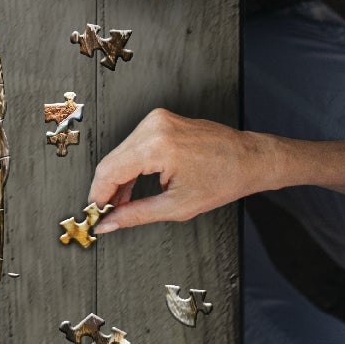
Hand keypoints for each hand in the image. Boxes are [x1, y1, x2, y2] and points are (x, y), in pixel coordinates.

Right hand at [89, 108, 274, 230]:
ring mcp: (156, 120)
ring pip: (120, 153)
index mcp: (156, 146)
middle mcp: (153, 127)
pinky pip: (133, 145)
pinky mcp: (160, 120)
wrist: (249, 158)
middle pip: (111, 161)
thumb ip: (136, 215)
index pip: (109, 171)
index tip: (94, 214)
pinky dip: (131, 165)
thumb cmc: (224, 179)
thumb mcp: (177, 206)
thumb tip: (108, 223)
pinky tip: (132, 185)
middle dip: (106, 189)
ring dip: (118, 178)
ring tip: (122, 203)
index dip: (97, 196)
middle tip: (107, 213)